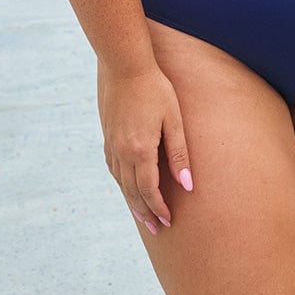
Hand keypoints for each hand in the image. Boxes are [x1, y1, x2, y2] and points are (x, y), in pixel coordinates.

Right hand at [97, 62, 192, 233]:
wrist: (124, 65)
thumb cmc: (154, 88)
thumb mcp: (172, 118)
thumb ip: (179, 152)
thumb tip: (187, 185)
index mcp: (140, 150)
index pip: (148, 190)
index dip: (159, 208)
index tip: (168, 221)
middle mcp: (121, 151)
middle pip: (132, 192)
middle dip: (145, 212)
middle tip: (157, 228)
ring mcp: (111, 144)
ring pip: (120, 182)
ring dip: (131, 201)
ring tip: (142, 215)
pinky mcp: (107, 135)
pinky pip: (113, 168)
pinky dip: (121, 183)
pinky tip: (126, 185)